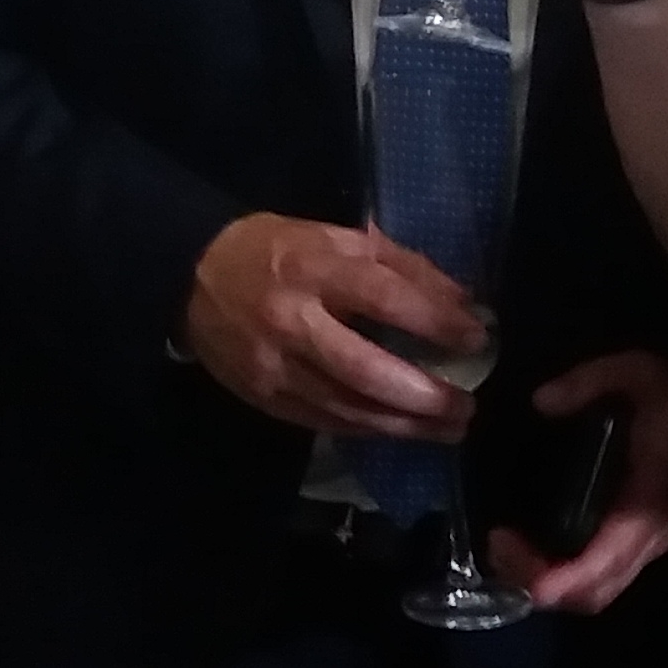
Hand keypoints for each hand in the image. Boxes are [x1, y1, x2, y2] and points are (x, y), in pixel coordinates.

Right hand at [179, 212, 488, 439]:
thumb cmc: (272, 250)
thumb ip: (396, 263)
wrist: (190, 279)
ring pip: (349, 408)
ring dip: (406, 426)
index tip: (476, 337)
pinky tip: (400, 430)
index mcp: (309, 267)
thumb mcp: (331, 237)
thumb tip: (461, 301)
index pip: (382, 297)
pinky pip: (326, 422)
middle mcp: (290, 321)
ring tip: (448, 429)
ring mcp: (274, 366)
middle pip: (366, 370)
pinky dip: (370, 429)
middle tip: (467, 407)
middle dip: (424, 396)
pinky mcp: (264, 398)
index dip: (435, 320)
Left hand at [484, 349, 667, 615]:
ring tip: (501, 545)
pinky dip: (556, 576)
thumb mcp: (636, 373)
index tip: (531, 583)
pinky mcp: (629, 544)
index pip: (610, 557)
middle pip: (595, 591)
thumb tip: (542, 401)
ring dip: (544, 583)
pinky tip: (522, 547)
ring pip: (593, 592)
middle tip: (497, 544)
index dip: (570, 578)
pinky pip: (593, 577)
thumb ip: (590, 382)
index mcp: (650, 500)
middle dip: (541, 583)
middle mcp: (647, 537)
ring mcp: (640, 546)